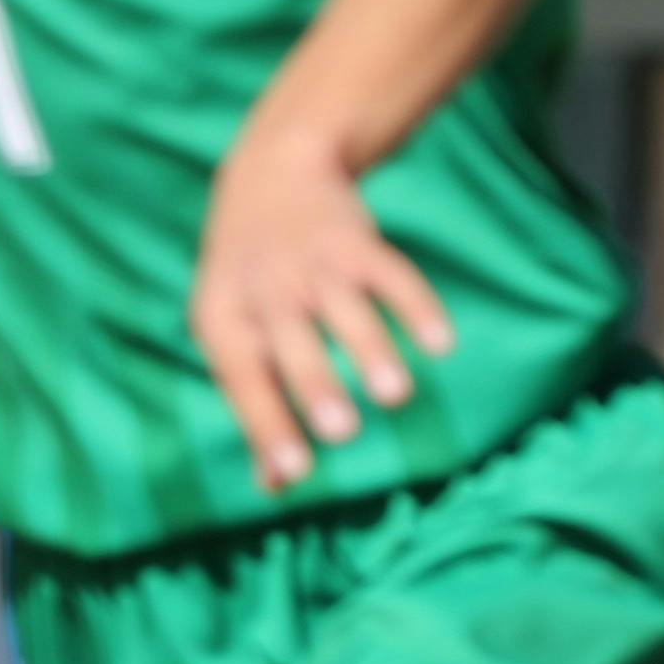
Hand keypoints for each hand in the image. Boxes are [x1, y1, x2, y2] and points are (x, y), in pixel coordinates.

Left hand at [192, 121, 454, 490]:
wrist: (270, 175)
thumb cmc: (250, 281)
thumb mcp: (232, 330)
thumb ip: (257, 405)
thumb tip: (276, 488)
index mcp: (221, 319)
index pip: (240, 378)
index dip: (265, 425)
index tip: (292, 474)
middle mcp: (263, 289)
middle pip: (290, 342)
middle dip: (315, 386)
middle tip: (342, 433)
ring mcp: (310, 262)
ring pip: (343, 309)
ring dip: (371, 350)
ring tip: (395, 396)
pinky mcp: (357, 240)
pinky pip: (391, 273)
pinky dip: (418, 306)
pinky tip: (441, 344)